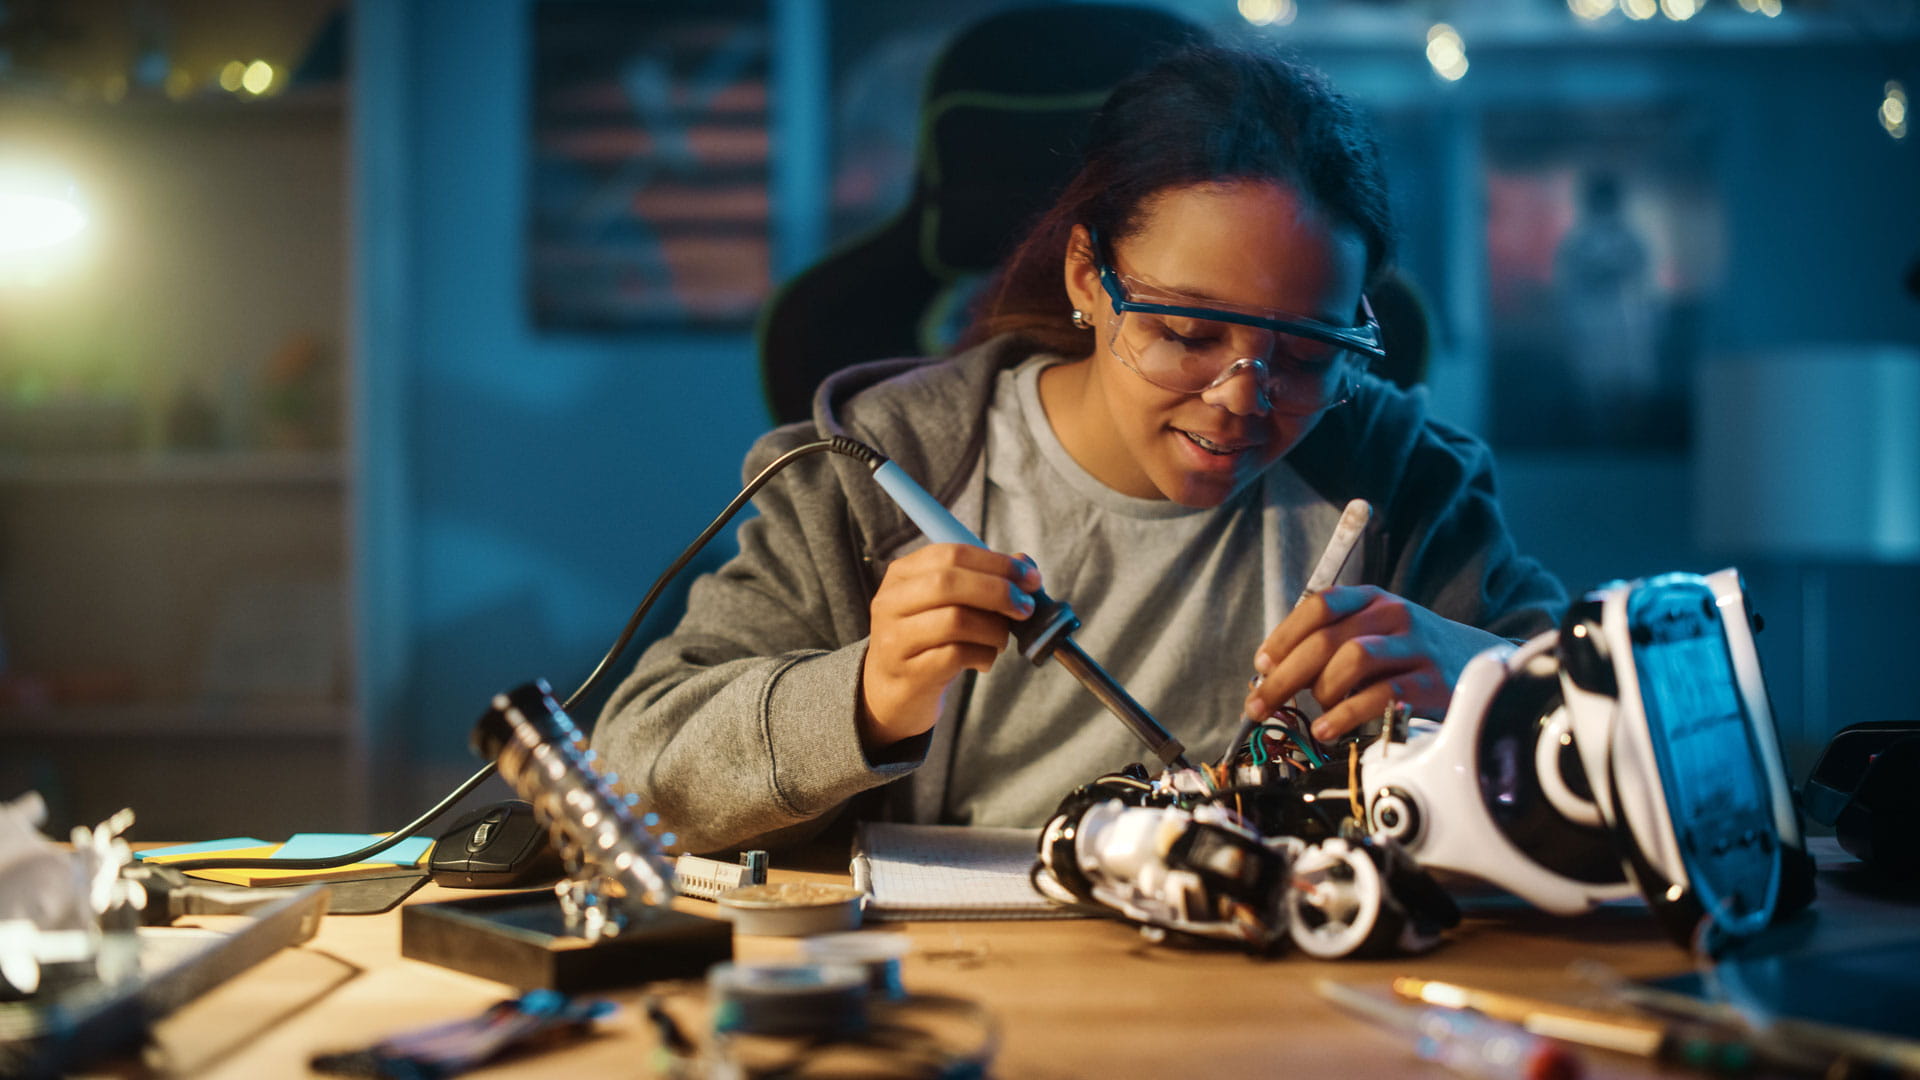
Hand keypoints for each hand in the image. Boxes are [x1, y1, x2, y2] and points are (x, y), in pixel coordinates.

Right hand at [859, 544, 1041, 748]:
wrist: (895, 690)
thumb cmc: (930, 639)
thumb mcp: (951, 603)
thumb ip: (985, 579)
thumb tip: (1025, 565)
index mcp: (902, 574)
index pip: (951, 554)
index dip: (997, 563)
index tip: (1031, 579)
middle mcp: (891, 601)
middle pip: (949, 582)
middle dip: (999, 592)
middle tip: (1025, 608)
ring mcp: (894, 638)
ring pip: (955, 620)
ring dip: (994, 630)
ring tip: (1001, 640)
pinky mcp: (908, 672)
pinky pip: (956, 656)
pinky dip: (983, 656)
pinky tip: (983, 661)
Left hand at [1242, 585, 1503, 742]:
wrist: (1478, 662)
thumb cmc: (1410, 653)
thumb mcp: (1373, 632)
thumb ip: (1329, 645)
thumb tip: (1273, 675)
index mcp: (1372, 599)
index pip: (1320, 605)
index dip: (1284, 635)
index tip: (1262, 665)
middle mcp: (1394, 617)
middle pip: (1327, 639)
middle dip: (1285, 676)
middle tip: (1260, 704)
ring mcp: (1415, 648)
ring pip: (1354, 660)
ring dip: (1323, 691)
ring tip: (1317, 713)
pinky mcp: (1432, 684)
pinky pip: (1381, 696)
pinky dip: (1347, 716)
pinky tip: (1330, 729)